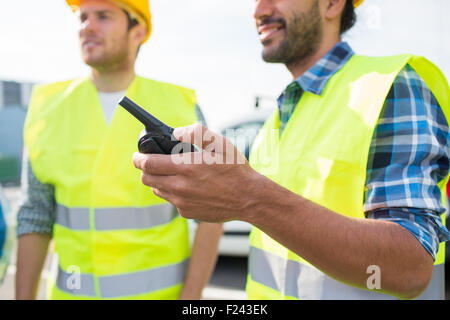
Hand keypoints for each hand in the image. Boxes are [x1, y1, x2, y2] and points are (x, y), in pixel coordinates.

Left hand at [132, 123, 258, 222]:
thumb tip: (176, 132)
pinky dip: (174, 192)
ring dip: (159, 180)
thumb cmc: (236, 169)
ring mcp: (182, 202)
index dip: (138, 158)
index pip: (148, 164)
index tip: (137, 155)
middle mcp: (180, 187)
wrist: (248, 198)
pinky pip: (172, 201)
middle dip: (146, 169)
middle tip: (153, 162)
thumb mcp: (220, 143)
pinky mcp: (187, 213)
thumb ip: (196, 133)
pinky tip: (189, 187)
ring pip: (158, 190)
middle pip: (147, 178)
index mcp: (186, 167)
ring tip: (173, 173)